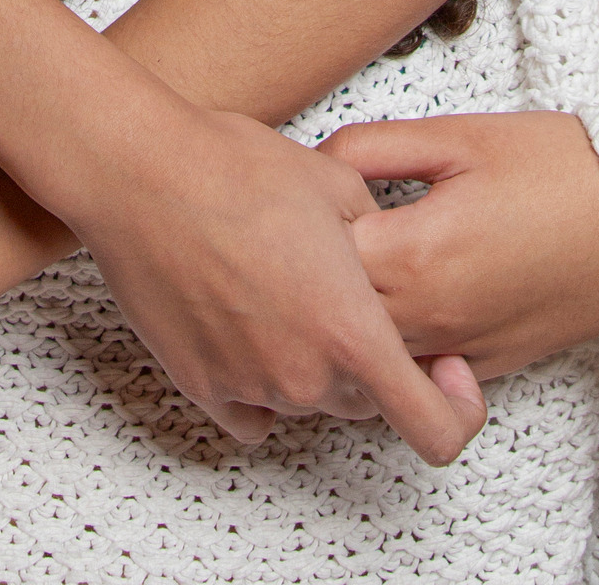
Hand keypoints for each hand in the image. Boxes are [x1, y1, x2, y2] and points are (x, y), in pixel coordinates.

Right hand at [67, 103, 485, 460]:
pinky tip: (249, 321)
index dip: (456, 408)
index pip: (436, 429)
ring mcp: (251, 388)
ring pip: (310, 400)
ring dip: (312, 362)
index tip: (446, 370)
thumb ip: (381, 246)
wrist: (141, 173)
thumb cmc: (236, 169)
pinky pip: (255, 411)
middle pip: (367, 402)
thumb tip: (383, 266)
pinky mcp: (201, 386)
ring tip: (281, 283)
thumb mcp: (340, 186)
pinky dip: (261, 381)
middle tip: (342, 291)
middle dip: (370, 359)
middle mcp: (307, 377)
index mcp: (353, 332)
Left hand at [322, 112, 598, 375]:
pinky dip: (391, 350)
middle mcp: (431, 316)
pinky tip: (386, 305)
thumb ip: (371, 148)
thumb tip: (313, 162)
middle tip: (300, 236)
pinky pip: (416, 373)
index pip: (315, 260)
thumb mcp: (456, 135)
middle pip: (333, 318)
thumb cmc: (556, 168)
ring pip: (369, 358)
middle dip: (309, 282)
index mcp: (417, 253)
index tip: (293, 198)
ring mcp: (460, 350)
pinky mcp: (487, 367)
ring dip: (346, 321)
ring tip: (337, 271)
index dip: (295, 227)